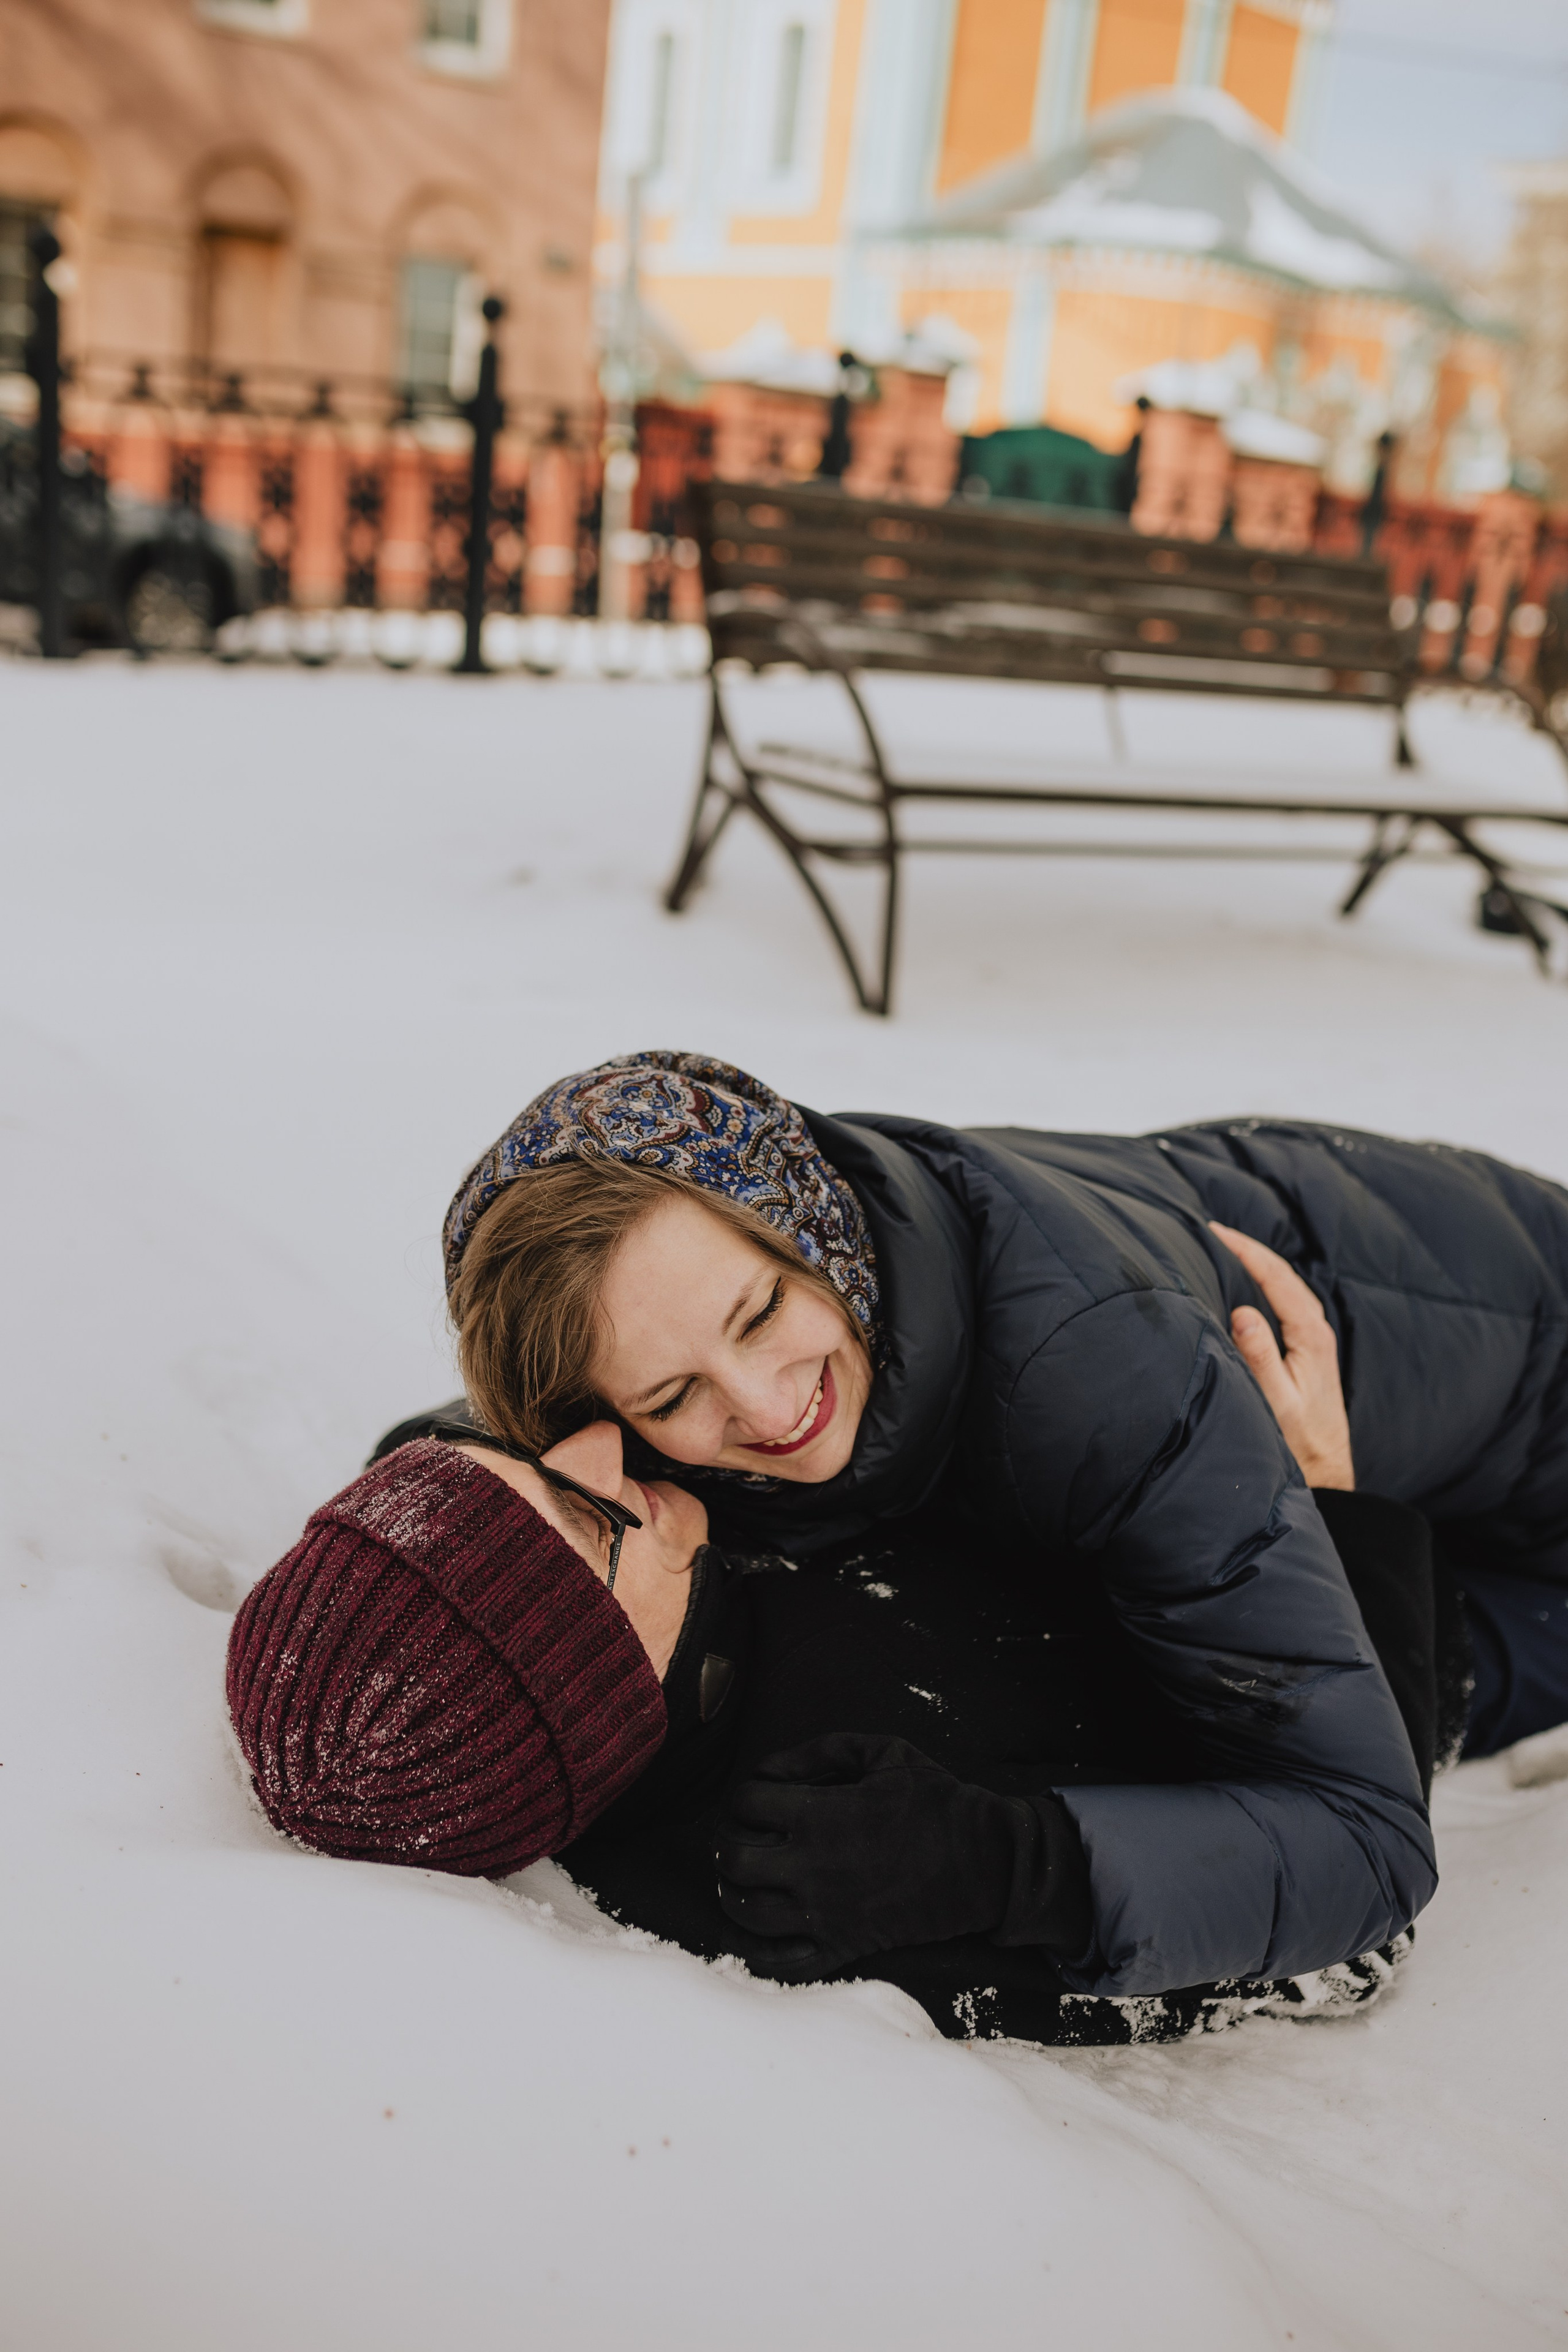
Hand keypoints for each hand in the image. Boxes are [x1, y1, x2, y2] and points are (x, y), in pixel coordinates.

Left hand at [715, 1732, 1019, 1979]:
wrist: (983, 1862)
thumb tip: (770, 1768)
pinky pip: (782, 1962)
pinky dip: (760, 1948)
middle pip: (734, 1861)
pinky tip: (761, 1927)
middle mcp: (814, 1867)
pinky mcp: (842, 1946)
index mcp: (821, 1815)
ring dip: (734, 1892)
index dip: (741, 1796)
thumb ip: (820, 1750)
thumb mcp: (884, 1752)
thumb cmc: (935, 1802)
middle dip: (726, 1844)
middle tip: (736, 1838)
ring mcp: (825, 1913)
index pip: (746, 1804)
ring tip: (742, 1879)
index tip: (754, 1798)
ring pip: (747, 1913)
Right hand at [1209, 1222, 1353, 1489]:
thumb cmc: (1299, 1443)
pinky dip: (1264, 1287)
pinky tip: (1248, 1288)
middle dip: (1250, 1249)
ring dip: (1258, 1266)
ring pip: (1286, 1288)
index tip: (1216, 1230)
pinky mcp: (1309, 1354)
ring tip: (1227, 1249)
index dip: (1247, 1250)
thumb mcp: (1276, 1402)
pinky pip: (1286, 1305)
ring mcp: (1315, 1342)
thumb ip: (1260, 1358)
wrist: (1326, 1473)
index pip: (1277, 1278)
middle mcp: (1317, 1333)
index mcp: (1311, 1337)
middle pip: (1284, 1275)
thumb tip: (1243, 1313)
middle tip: (1215, 1230)